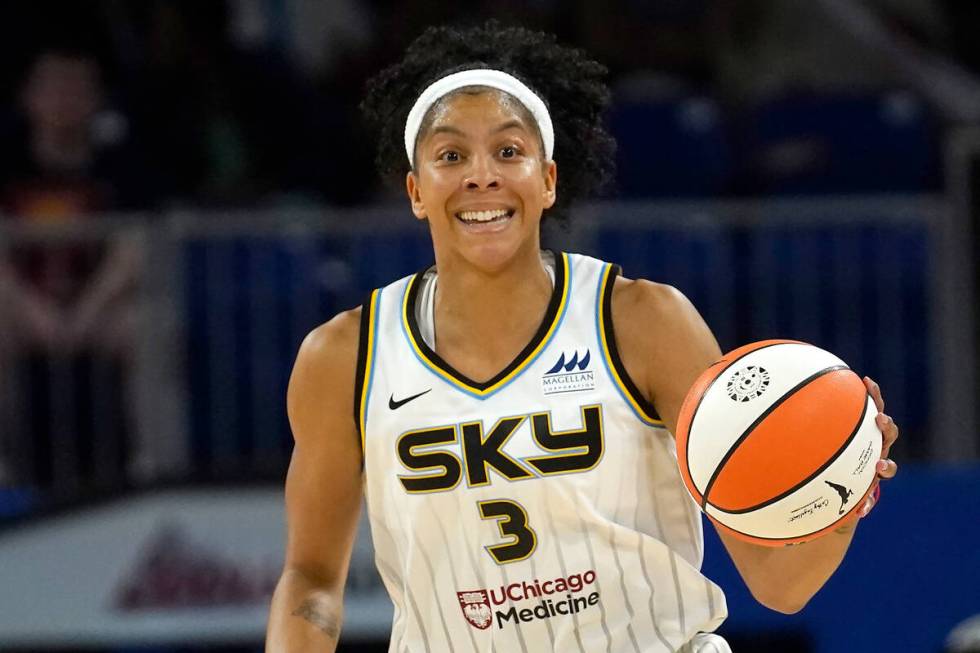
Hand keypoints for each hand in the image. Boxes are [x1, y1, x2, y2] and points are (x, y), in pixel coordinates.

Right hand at [857, 376, 898, 517]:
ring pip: (879, 416)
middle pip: (889, 436)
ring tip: (869, 388)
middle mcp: (878, 447)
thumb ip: (854, 504)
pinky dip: (868, 392)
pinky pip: (866, 403)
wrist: (854, 473)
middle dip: (886, 428)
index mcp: (876, 467)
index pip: (888, 468)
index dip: (885, 467)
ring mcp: (873, 433)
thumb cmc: (846, 486)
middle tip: (879, 421)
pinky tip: (862, 378)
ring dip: (876, 402)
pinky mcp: (866, 420)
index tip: (878, 467)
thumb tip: (855, 516)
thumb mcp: (848, 495)